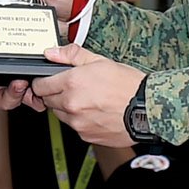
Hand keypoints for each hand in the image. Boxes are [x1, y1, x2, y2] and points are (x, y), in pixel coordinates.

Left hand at [30, 46, 144, 147]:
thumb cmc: (128, 85)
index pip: (40, 86)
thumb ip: (71, 55)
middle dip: (55, 94)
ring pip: (60, 115)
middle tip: (74, 89)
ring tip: (88, 100)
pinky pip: (75, 127)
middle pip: (48, 101)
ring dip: (67, 108)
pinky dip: (80, 120)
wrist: (148, 110)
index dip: (43, 82)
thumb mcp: (100, 61)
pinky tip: (95, 112)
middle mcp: (71, 104)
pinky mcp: (86, 135)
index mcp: (72, 83)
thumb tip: (52, 52)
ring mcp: (78, 123)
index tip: (49, 81)